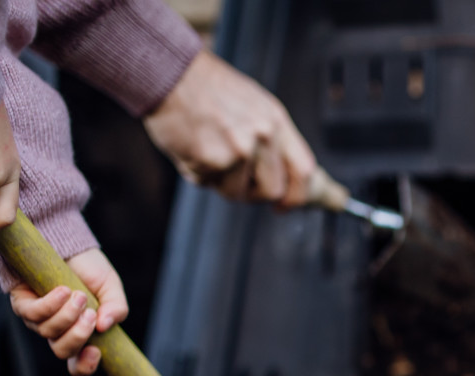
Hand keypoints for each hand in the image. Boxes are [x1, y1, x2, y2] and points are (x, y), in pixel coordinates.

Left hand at [8, 249, 127, 375]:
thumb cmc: (89, 269)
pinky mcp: (23, 304)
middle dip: (78, 336)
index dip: (85, 366)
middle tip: (89, 314)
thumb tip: (105, 325)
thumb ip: (117, 308)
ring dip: (66, 315)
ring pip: (48, 333)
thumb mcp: (111, 288)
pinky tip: (63, 290)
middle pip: (63, 351)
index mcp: (80, 334)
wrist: (67, 244)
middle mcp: (57, 332)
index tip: (96, 352)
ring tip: (78, 295)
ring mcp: (38, 320)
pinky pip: (33, 314)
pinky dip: (50, 304)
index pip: (79, 364)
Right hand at [143, 49, 315, 208]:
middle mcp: (263, 135)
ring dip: (220, 182)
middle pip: (272, 191)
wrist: (170, 72)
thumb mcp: (253, 105)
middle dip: (252, 194)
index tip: (283, 204)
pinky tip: (190, 146)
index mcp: (276, 121)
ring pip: (237, 193)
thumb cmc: (207, 89)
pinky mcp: (213, 159)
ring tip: (206, 150)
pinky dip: (196, 172)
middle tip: (234, 181)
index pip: (304, 170)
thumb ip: (270, 139)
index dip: (296, 195)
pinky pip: (207, 183)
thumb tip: (281, 176)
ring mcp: (239, 148)